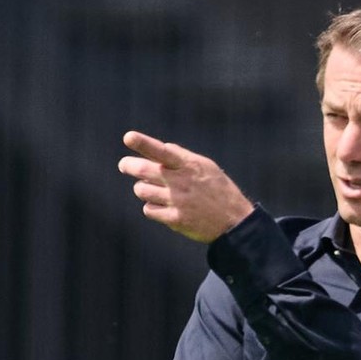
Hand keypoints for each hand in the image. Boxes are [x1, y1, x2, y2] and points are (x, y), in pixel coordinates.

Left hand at [117, 130, 254, 242]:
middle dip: (128, 165)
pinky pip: (149, 210)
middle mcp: (181, 182)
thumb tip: (162, 147)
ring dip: (142, 189)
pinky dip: (152, 207)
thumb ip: (183, 157)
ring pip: (142, 191)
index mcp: (189, 166)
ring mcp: (177, 202)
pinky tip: (162, 206)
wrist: (235, 221)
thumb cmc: (219, 190)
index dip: (144, 144)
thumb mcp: (207, 167)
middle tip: (125, 165)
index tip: (129, 137)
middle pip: (143, 171)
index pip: (163, 152)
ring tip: (152, 190)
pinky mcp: (175, 219)